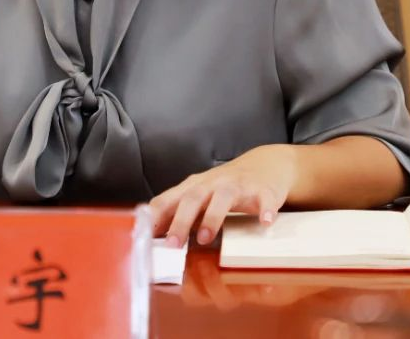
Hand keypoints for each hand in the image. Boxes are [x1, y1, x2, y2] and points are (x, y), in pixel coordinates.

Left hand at [149, 145, 297, 247]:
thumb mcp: (200, 195)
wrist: (266, 164)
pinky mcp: (263, 190)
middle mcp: (214, 183)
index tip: (143, 234)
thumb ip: (178, 211)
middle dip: (181, 221)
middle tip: (172, 245)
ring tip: (204, 238)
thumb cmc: (226, 185)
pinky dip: (264, 210)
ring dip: (212, 217)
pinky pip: (264, 199)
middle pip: (193, 198)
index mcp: (195, 186)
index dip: (156, 216)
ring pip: (223, 198)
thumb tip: (152, 231)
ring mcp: (238, 185)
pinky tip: (265, 223)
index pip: (170, 199)